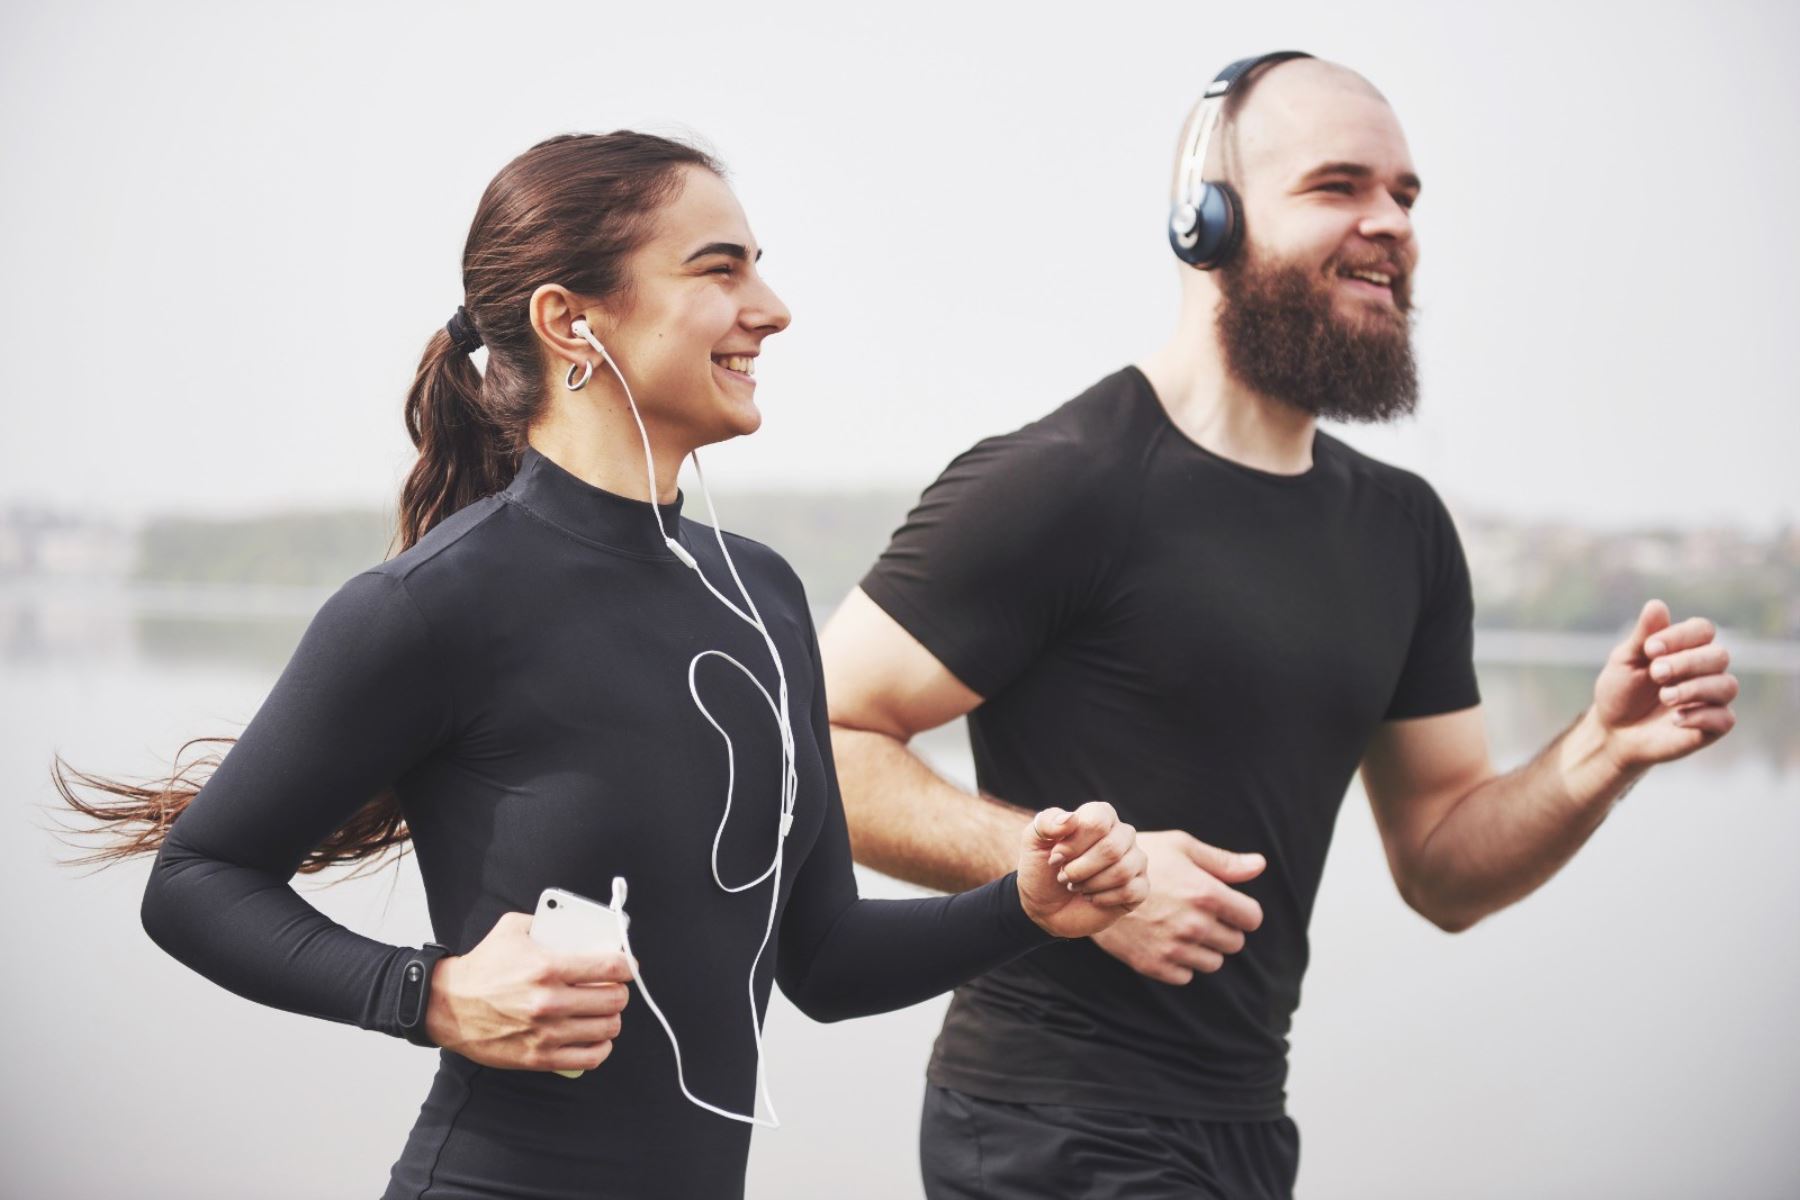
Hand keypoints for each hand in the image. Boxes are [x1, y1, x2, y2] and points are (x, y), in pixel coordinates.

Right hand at [425, 912, 632, 1072]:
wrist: (447, 1006)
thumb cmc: (482, 967)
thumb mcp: (513, 929)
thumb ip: (549, 923)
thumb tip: (581, 925)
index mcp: (548, 967)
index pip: (611, 967)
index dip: (628, 965)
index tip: (628, 966)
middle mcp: (550, 1001)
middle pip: (614, 999)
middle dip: (620, 991)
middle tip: (614, 988)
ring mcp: (546, 1033)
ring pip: (607, 1028)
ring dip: (611, 1018)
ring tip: (604, 1011)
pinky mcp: (539, 1057)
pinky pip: (590, 1058)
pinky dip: (600, 1047)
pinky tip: (596, 1037)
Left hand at [1016, 802, 1148, 938]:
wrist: (1045, 906)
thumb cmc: (1042, 868)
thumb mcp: (1034, 842)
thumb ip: (1046, 823)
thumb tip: (1070, 819)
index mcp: (1101, 816)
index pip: (1098, 821)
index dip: (1074, 844)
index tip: (1055, 857)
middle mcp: (1123, 835)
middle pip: (1111, 848)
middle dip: (1079, 869)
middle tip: (1064, 876)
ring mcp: (1135, 861)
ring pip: (1122, 871)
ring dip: (1090, 884)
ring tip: (1076, 886)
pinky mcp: (1140, 888)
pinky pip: (1131, 891)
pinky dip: (1103, 898)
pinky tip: (1091, 898)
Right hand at [1090, 830, 1264, 984]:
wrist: (1092, 882)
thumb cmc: (1143, 860)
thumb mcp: (1181, 847)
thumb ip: (1224, 861)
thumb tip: (1260, 865)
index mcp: (1206, 894)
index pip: (1251, 918)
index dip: (1242, 911)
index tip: (1228, 906)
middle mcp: (1194, 924)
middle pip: (1234, 943)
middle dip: (1223, 929)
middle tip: (1198, 914)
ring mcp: (1173, 947)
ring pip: (1213, 962)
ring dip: (1203, 948)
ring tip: (1180, 927)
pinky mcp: (1154, 965)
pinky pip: (1186, 976)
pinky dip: (1180, 963)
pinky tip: (1165, 941)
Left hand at [1593, 600, 1737, 771]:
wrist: (1613, 732)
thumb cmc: (1620, 691)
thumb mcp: (1625, 661)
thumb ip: (1643, 636)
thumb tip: (1656, 604)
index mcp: (1686, 648)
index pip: (1703, 630)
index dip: (1681, 636)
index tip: (1650, 649)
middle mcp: (1705, 670)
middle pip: (1719, 656)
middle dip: (1687, 663)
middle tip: (1656, 673)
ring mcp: (1711, 698)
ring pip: (1727, 685)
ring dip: (1694, 688)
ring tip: (1665, 696)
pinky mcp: (1712, 726)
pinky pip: (1725, 718)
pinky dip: (1700, 716)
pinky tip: (1675, 718)